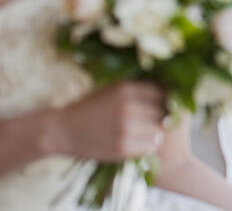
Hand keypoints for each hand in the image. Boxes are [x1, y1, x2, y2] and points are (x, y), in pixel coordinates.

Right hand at [47, 81, 165, 160]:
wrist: (61, 130)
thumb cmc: (90, 107)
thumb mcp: (112, 89)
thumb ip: (136, 87)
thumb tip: (167, 85)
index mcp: (126, 89)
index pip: (162, 92)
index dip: (164, 99)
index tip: (160, 104)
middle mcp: (128, 108)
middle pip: (163, 112)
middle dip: (161, 115)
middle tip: (153, 119)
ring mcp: (125, 129)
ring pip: (159, 130)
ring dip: (155, 131)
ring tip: (145, 131)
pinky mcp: (122, 148)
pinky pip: (149, 146)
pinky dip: (147, 145)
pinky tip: (137, 141)